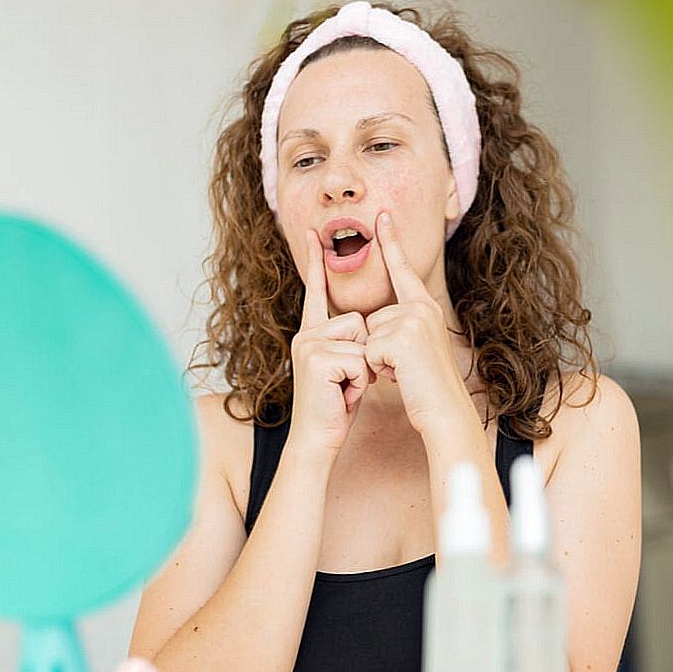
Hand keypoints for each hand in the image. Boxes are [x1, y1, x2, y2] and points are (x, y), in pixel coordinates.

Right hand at [288, 230, 376, 455]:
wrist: (318, 438)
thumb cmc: (336, 405)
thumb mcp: (345, 366)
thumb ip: (350, 342)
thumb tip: (366, 322)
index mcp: (312, 332)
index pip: (317, 292)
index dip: (315, 261)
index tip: (314, 233)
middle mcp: (306, 334)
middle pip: (358, 320)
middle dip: (365, 354)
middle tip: (347, 382)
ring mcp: (308, 345)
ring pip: (361, 338)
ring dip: (365, 368)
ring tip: (345, 388)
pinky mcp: (317, 359)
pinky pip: (360, 357)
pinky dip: (361, 380)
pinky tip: (343, 394)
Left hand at [364, 212, 467, 436]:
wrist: (445, 412)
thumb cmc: (427, 387)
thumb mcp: (416, 349)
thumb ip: (400, 327)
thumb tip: (376, 322)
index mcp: (425, 307)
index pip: (404, 270)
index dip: (391, 242)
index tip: (382, 215)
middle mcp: (421, 308)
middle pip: (374, 318)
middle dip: (378, 348)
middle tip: (405, 367)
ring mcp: (413, 321)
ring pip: (369, 335)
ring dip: (378, 360)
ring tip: (405, 372)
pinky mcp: (402, 338)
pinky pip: (369, 350)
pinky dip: (378, 369)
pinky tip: (401, 377)